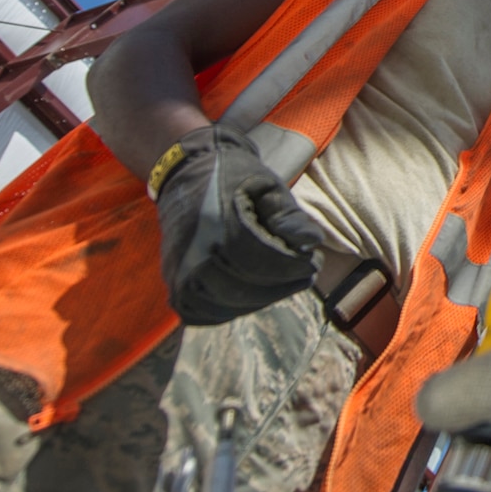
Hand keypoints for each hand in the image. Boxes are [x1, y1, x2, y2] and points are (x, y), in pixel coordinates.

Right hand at [154, 125, 323, 324]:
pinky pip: (212, 314)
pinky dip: (239, 307)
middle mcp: (192, 257)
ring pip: (233, 305)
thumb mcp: (266, 186)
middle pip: (249, 288)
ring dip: (265, 297)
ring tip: (284, 281)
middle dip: (284, 284)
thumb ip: (288, 215)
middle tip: (305, 274)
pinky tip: (256, 291)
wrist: (185, 177)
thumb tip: (313, 241)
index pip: (264, 261)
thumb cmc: (233, 179)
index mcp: (215, 226)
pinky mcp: (176, 293)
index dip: (294, 266)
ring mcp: (179, 279)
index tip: (314, 262)